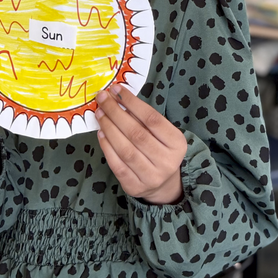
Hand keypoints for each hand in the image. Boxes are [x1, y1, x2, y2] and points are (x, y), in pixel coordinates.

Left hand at [96, 85, 186, 204]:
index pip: (153, 119)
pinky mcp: (135, 187)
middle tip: (102, 99)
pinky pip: (117, 165)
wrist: (163, 183)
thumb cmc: (160, 149)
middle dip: (116, 113)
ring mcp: (151, 177)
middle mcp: (167, 162)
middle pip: (137, 134)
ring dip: (109, 128)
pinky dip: (107, 147)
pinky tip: (101, 133)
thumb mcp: (161, 133)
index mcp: (177, 143)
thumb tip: (116, 97)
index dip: (133, 103)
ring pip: (125, 150)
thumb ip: (142, 118)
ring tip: (100, 114)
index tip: (116, 90)